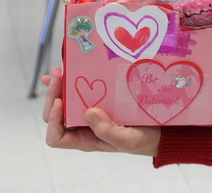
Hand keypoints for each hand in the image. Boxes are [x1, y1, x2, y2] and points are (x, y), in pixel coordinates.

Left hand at [41, 66, 160, 155]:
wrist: (158, 131)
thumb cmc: (141, 140)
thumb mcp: (126, 140)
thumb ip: (107, 131)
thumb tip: (87, 113)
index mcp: (84, 140)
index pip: (56, 137)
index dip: (53, 121)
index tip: (60, 103)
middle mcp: (82, 127)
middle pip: (55, 115)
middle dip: (53, 95)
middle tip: (58, 76)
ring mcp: (88, 113)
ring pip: (64, 101)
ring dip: (58, 86)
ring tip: (59, 70)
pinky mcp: (98, 100)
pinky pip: (78, 92)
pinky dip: (67, 82)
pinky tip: (63, 71)